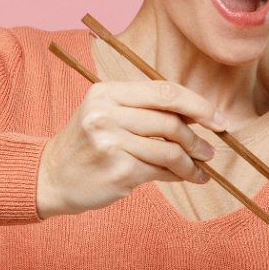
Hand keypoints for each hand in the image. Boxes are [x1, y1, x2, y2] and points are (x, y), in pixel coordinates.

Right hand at [36, 79, 226, 218]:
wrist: (52, 176)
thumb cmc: (88, 143)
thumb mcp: (107, 114)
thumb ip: (145, 109)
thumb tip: (197, 115)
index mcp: (107, 92)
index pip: (164, 92)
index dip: (196, 104)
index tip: (216, 118)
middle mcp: (106, 114)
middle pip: (170, 122)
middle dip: (197, 138)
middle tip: (210, 150)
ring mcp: (111, 143)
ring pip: (169, 150)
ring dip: (192, 162)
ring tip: (201, 167)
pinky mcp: (118, 170)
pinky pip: (161, 171)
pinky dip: (179, 175)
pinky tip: (188, 178)